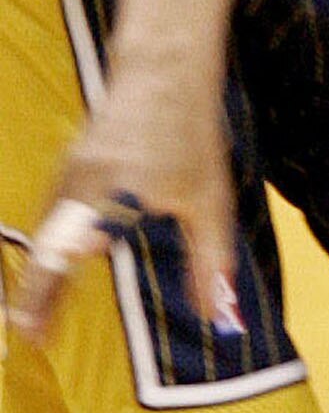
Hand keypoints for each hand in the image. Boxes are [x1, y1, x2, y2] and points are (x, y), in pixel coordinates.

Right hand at [9, 77, 240, 349]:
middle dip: (37, 294)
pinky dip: (45, 249)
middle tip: (29, 337)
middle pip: (50, 247)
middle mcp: (82, 184)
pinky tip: (46, 274)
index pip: (78, 246)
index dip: (58, 284)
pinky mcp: (66, 169)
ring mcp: (67, 174)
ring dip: (37, 276)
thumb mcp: (210, 200)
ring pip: (44, 232)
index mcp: (117, 192)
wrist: (160, 76)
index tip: (40, 324)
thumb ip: (209, 258)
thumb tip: (215, 314)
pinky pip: (48, 217)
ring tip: (31, 320)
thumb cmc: (191, 139)